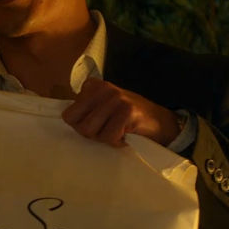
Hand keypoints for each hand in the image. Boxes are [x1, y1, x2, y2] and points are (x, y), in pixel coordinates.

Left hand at [62, 77, 179, 146]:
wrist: (161, 121)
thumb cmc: (128, 118)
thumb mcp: (102, 108)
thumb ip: (85, 111)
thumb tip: (67, 122)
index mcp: (92, 86)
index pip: (68, 115)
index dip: (80, 126)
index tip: (96, 125)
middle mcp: (102, 88)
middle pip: (79, 125)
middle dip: (91, 134)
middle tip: (107, 131)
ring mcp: (116, 98)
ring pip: (91, 131)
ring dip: (104, 138)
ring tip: (117, 132)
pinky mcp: (128, 111)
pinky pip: (109, 137)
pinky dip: (117, 142)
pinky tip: (126, 135)